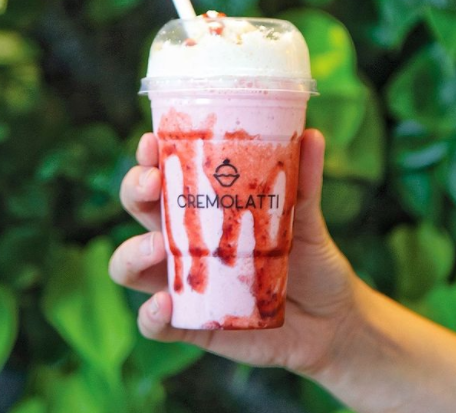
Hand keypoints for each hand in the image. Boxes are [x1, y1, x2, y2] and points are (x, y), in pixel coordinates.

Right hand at [110, 129, 358, 376]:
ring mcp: (183, 281)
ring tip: (159, 248)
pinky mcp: (191, 323)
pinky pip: (155, 323)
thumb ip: (304, 181)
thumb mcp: (305, 218)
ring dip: (133, 252)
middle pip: (140, 209)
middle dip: (135, 190)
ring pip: (130, 265)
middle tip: (153, 184)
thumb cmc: (308, 259)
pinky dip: (150, 316)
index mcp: (204, 207)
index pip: (165, 175)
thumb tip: (312, 135)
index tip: (152, 142)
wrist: (329, 319)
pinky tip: (164, 304)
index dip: (149, 157)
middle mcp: (186, 240)